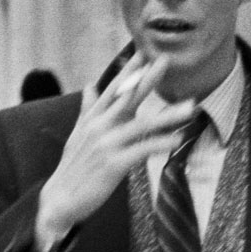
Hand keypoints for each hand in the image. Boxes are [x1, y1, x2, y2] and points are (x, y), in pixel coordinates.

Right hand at [35, 53, 194, 246]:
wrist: (59, 199)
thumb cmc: (72, 167)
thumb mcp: (78, 133)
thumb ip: (88, 108)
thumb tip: (91, 85)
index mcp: (93, 118)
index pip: (113, 89)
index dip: (129, 71)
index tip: (144, 52)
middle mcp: (99, 127)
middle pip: (127, 98)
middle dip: (148, 78)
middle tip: (165, 60)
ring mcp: (106, 144)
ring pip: (141, 124)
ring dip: (168, 115)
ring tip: (191, 106)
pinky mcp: (112, 164)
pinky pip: (141, 151)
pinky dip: (159, 144)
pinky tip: (177, 140)